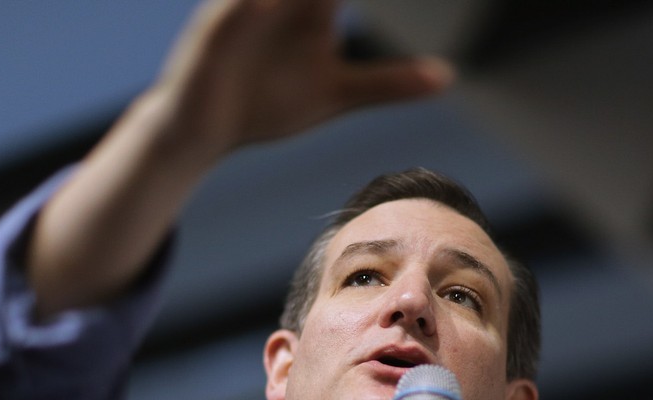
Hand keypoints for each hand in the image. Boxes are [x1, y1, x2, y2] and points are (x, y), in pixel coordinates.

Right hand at [154, 0, 452, 156]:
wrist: (204, 133)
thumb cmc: (266, 103)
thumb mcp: (336, 94)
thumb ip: (387, 83)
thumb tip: (448, 77)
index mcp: (313, 2)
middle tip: (340, 2)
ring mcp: (246, 9)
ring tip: (326, 2)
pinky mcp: (214, 32)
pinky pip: (234, 11)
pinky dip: (252, 7)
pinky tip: (271, 7)